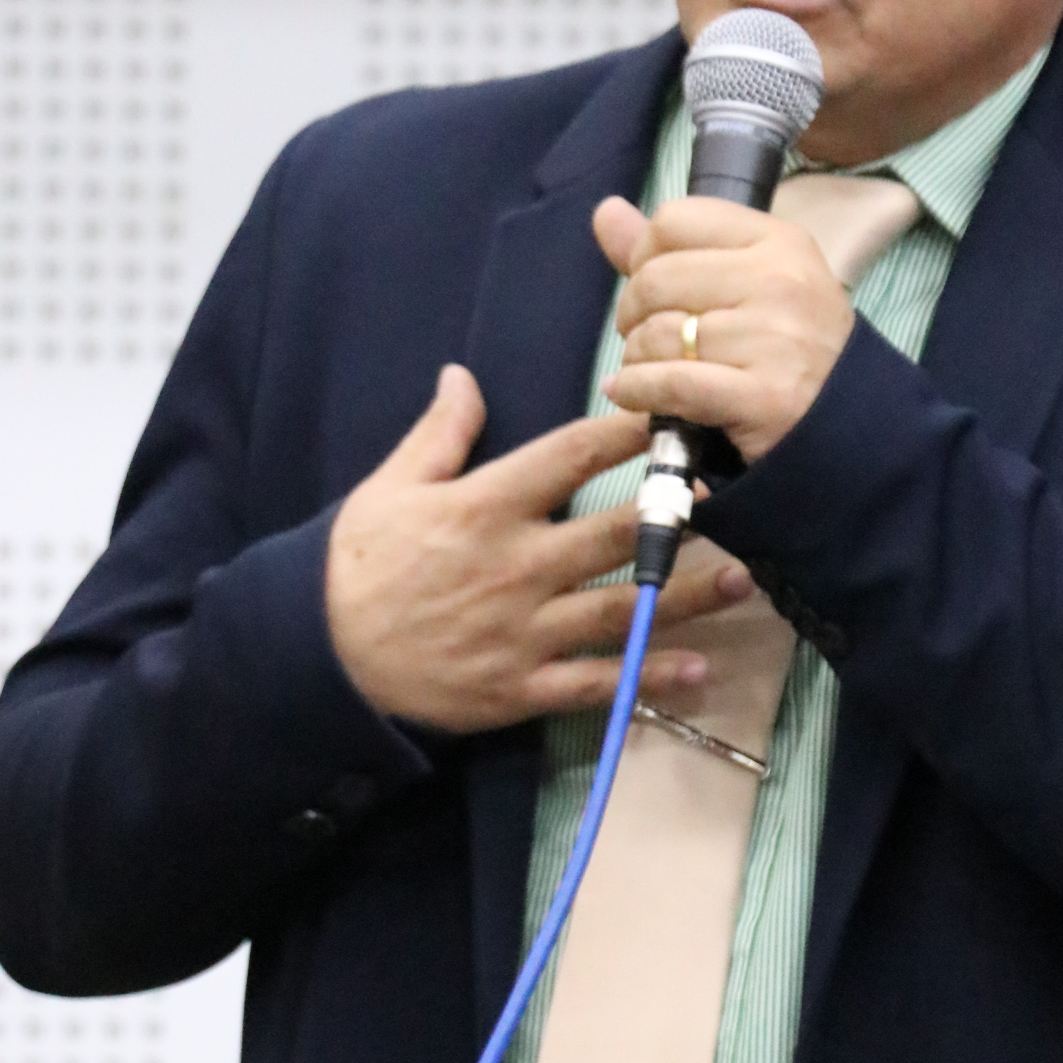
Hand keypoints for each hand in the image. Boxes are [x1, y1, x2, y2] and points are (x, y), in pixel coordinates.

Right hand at [325, 365, 754, 731]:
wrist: (318, 659)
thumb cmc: (355, 565)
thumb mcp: (388, 487)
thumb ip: (439, 434)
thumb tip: (463, 374)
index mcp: (484, 508)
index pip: (568, 458)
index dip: (625, 433)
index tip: (672, 411)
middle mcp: (514, 567)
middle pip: (614, 535)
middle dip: (680, 515)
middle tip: (738, 497)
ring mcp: (523, 633)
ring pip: (621, 610)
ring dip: (687, 597)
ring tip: (744, 579)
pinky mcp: (521, 687)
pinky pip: (597, 683)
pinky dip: (648, 678)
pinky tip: (697, 669)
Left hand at [593, 194, 855, 462]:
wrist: (849, 424)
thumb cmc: (791, 347)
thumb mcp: (750, 281)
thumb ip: (673, 249)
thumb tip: (605, 212)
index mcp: (779, 242)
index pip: (675, 221)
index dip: (644, 254)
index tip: (652, 288)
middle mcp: (780, 282)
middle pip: (656, 277)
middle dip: (632, 313)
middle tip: (645, 337)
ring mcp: (775, 339)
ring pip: (658, 334)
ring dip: (637, 359)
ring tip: (650, 370)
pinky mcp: (764, 397)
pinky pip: (670, 383)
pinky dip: (635, 390)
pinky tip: (628, 393)